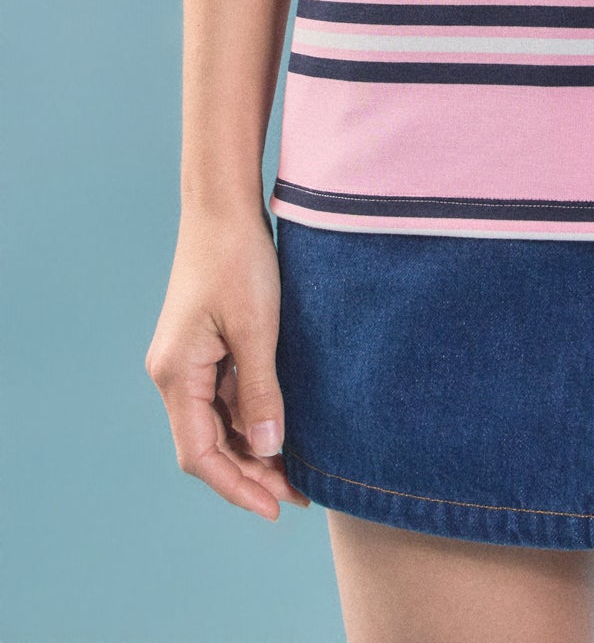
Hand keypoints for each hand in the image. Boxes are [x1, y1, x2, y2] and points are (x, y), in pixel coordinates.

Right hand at [144, 205, 310, 520]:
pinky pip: (226, 396)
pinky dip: (252, 418)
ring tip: (299, 470)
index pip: (200, 453)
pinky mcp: (206, 345)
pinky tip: (283, 427)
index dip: (237, 486)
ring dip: (254, 448)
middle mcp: (174, 373)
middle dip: (251, 473)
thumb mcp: (257, 327)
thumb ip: (261, 391)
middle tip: (299, 495)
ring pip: (218, 422)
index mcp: (176, 374)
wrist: (223, 206)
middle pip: (208, 443)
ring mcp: (189, 360)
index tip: (275, 507)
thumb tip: (270, 449)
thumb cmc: (238, 259)